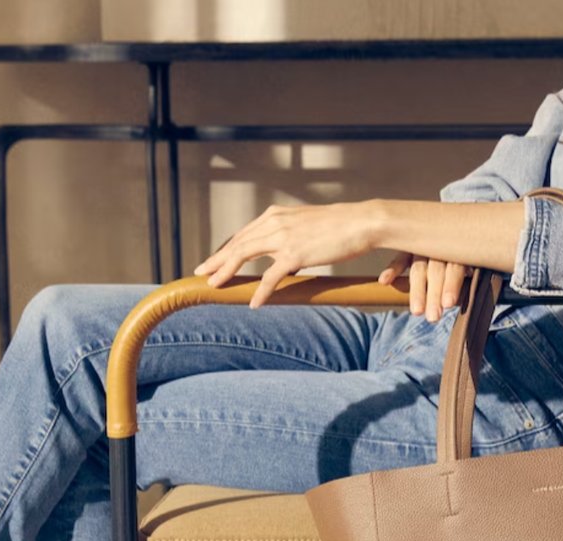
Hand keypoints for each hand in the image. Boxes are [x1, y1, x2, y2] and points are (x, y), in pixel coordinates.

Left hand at [194, 203, 375, 307]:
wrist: (362, 222)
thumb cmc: (342, 227)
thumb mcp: (310, 228)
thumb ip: (294, 240)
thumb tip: (289, 263)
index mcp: (277, 215)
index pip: (244, 233)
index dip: (227, 248)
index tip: (215, 260)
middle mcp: (275, 222)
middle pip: (237, 243)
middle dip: (217, 259)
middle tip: (201, 272)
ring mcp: (283, 237)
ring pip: (244, 254)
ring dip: (226, 271)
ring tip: (214, 285)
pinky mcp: (295, 253)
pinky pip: (270, 276)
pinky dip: (260, 291)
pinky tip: (253, 303)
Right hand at [379, 253, 470, 322]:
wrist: (452, 221)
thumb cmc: (464, 251)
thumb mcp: (469, 261)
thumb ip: (462, 279)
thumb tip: (457, 300)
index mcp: (458, 249)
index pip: (454, 268)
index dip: (452, 285)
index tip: (448, 304)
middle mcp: (440, 245)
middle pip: (436, 271)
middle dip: (434, 295)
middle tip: (433, 317)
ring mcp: (422, 245)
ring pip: (418, 268)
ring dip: (417, 290)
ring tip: (417, 311)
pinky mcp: (408, 246)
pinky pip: (399, 258)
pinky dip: (392, 269)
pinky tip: (384, 282)